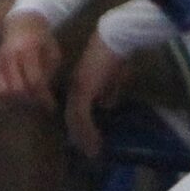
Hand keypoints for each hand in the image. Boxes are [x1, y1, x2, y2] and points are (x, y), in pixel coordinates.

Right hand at [0, 12, 62, 110]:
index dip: (44, 97)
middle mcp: (9, 56)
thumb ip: (49, 72)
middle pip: (17, 90)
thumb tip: (44, 96)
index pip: (35, 81)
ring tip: (28, 104)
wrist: (21, 23)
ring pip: (2, 93)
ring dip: (16, 104)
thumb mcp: (53, 51)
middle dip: (31, 102)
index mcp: (28, 50)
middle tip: (40, 105)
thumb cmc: (42, 40)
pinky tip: (15, 102)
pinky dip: (3, 103)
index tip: (52, 106)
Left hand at [66, 33, 131, 157]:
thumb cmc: (117, 54)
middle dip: (80, 136)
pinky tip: (95, 141)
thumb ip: (108, 91)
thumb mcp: (114, 76)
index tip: (88, 140)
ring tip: (92, 151)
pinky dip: (87, 131)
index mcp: (80, 83)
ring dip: (83, 137)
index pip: (75, 109)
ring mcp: (77, 89)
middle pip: (71, 117)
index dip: (80, 126)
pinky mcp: (83, 90)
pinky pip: (81, 116)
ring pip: (74, 120)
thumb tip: (105, 106)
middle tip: (89, 151)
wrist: (116, 39)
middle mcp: (75, 87)